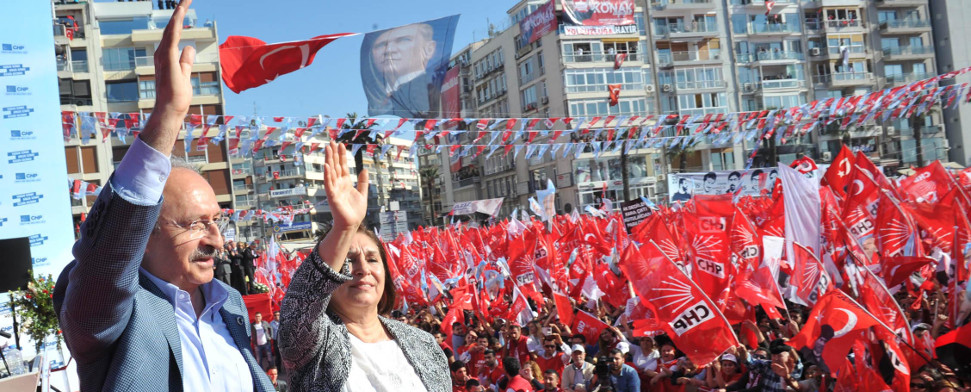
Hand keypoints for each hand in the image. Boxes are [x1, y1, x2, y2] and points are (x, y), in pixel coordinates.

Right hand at [141, 0, 194, 152]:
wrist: (170, 110)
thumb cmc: (176, 95)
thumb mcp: (185, 72)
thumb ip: (186, 60)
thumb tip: (189, 47)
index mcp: (167, 54)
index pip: (176, 31)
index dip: (181, 17)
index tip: (186, 4)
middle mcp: (163, 51)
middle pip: (174, 26)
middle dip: (180, 9)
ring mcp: (164, 54)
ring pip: (173, 27)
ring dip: (179, 12)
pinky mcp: (167, 59)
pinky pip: (172, 37)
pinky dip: (176, 23)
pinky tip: (180, 11)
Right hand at [323, 141, 367, 229]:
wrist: (351, 224)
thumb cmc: (355, 211)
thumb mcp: (362, 194)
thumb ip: (363, 182)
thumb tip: (364, 169)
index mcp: (346, 183)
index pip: (342, 166)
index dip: (341, 155)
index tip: (341, 144)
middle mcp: (339, 184)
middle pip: (335, 165)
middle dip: (333, 154)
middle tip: (332, 141)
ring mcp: (334, 189)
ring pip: (331, 171)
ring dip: (329, 160)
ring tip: (328, 148)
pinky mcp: (332, 196)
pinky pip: (329, 183)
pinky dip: (328, 174)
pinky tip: (327, 165)